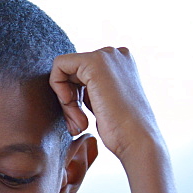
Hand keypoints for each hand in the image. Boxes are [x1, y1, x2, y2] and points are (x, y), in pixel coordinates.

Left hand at [49, 47, 162, 162]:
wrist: (136, 138)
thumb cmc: (122, 129)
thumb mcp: (104, 102)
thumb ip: (90, 89)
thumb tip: (67, 88)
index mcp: (120, 63)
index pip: (81, 74)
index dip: (74, 97)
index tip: (80, 118)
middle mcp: (115, 54)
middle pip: (71, 73)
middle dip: (69, 101)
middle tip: (77, 124)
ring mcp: (106, 55)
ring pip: (64, 72)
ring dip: (66, 103)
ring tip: (79, 123)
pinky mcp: (94, 61)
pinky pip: (59, 65)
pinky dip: (57, 87)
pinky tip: (69, 104)